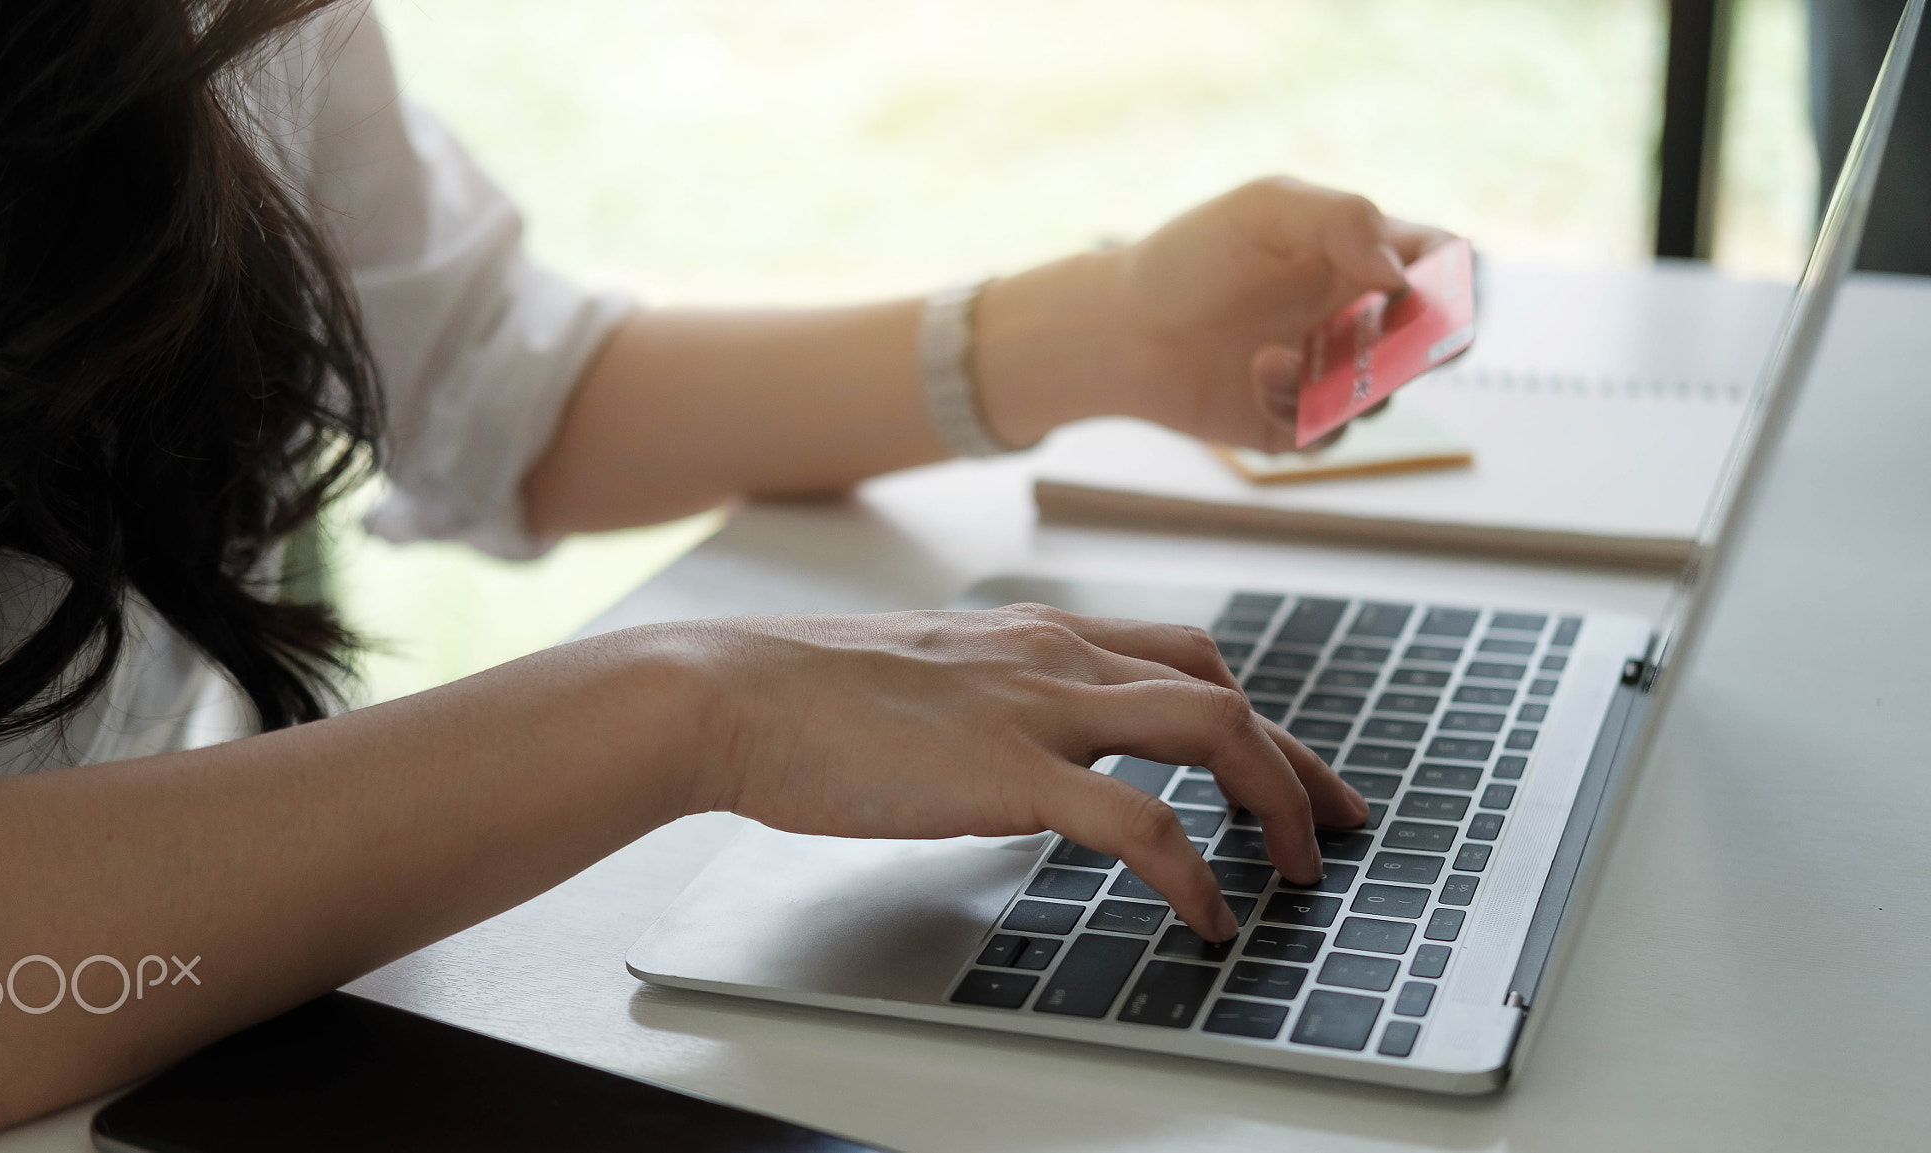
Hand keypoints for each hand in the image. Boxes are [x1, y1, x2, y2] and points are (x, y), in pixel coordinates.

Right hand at [669, 603, 1368, 940]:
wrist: (728, 690)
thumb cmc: (801, 694)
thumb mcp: (923, 679)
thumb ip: (986, 701)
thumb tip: (1014, 752)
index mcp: (1035, 637)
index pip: (1180, 656)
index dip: (1248, 713)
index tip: (1284, 765)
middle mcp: (1054, 656)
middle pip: (1220, 689)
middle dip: (1292, 759)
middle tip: (1336, 823)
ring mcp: (1037, 707)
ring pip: (1210, 729)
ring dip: (1273, 799)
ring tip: (1295, 870)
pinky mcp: (1009, 771)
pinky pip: (1139, 821)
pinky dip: (1192, 871)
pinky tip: (1209, 915)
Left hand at [976, 176, 1452, 451]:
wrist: (1119, 327)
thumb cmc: (1191, 257)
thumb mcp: (1266, 211)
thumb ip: (1344, 221)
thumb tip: (1405, 276)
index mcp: (1362, 255)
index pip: (1443, 264)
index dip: (1457, 277)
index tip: (1432, 287)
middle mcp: (1358, 317)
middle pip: (1435, 339)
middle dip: (1430, 347)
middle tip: (1401, 347)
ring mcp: (1331, 373)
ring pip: (1384, 393)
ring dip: (1342, 379)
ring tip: (1273, 357)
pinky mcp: (1298, 422)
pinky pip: (1331, 432)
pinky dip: (1301, 409)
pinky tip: (1257, 377)